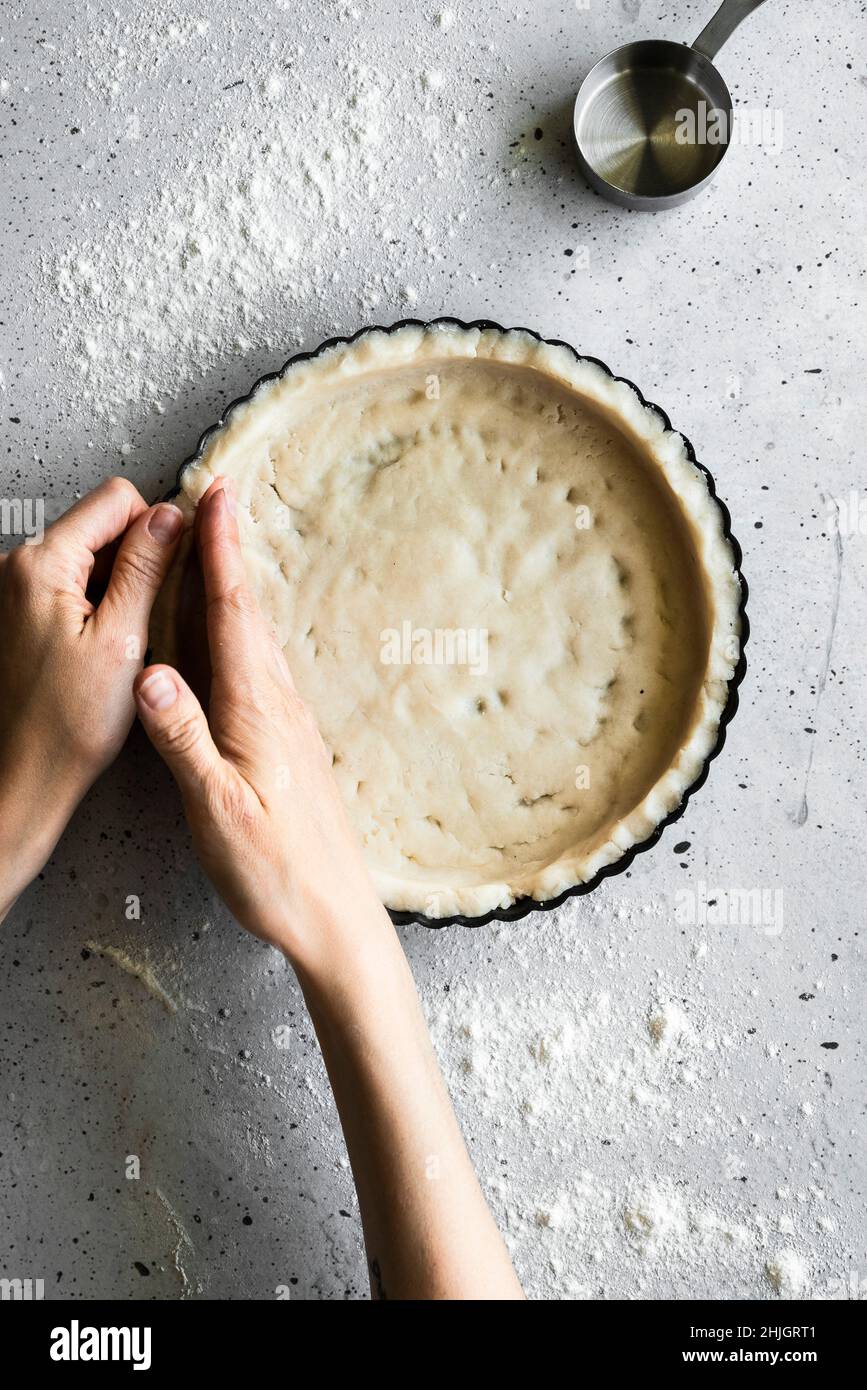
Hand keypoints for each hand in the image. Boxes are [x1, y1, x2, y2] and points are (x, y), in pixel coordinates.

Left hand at [0, 477, 183, 917]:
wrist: (25, 775)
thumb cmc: (67, 723)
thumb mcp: (124, 639)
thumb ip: (145, 568)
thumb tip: (171, 516)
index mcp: (41, 564)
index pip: (115, 500)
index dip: (156, 526)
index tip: (176, 564)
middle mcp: (17, 566)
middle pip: (98, 524)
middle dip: (135, 558)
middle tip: (152, 614)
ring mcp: (14, 589)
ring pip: (86, 555)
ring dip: (116, 584)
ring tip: (128, 637)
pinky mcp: (17, 612)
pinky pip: (69, 585)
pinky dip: (96, 604)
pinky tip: (106, 647)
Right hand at [133, 478, 389, 977]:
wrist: (336, 915)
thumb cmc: (276, 871)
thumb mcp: (217, 811)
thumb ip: (184, 741)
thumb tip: (150, 672)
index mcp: (257, 711)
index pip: (233, 615)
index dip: (222, 553)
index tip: (216, 496)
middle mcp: (279, 706)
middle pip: (249, 614)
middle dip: (230, 554)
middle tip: (218, 498)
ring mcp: (289, 725)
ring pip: (257, 640)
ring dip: (238, 589)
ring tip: (222, 552)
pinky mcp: (291, 746)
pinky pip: (262, 669)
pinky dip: (245, 634)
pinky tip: (240, 642)